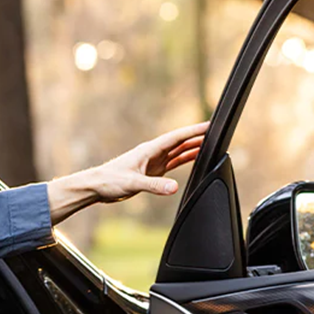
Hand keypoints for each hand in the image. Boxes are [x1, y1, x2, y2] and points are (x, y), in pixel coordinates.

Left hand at [44, 121, 208, 222]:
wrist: (95, 187)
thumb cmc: (109, 181)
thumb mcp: (132, 184)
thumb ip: (154, 186)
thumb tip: (173, 188)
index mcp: (149, 150)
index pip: (176, 137)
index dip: (194, 130)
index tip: (210, 125)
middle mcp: (153, 153)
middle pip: (180, 142)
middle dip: (198, 136)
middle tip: (218, 132)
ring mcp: (153, 162)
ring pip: (178, 151)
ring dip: (194, 147)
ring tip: (212, 143)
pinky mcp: (151, 171)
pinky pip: (173, 162)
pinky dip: (185, 159)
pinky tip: (194, 157)